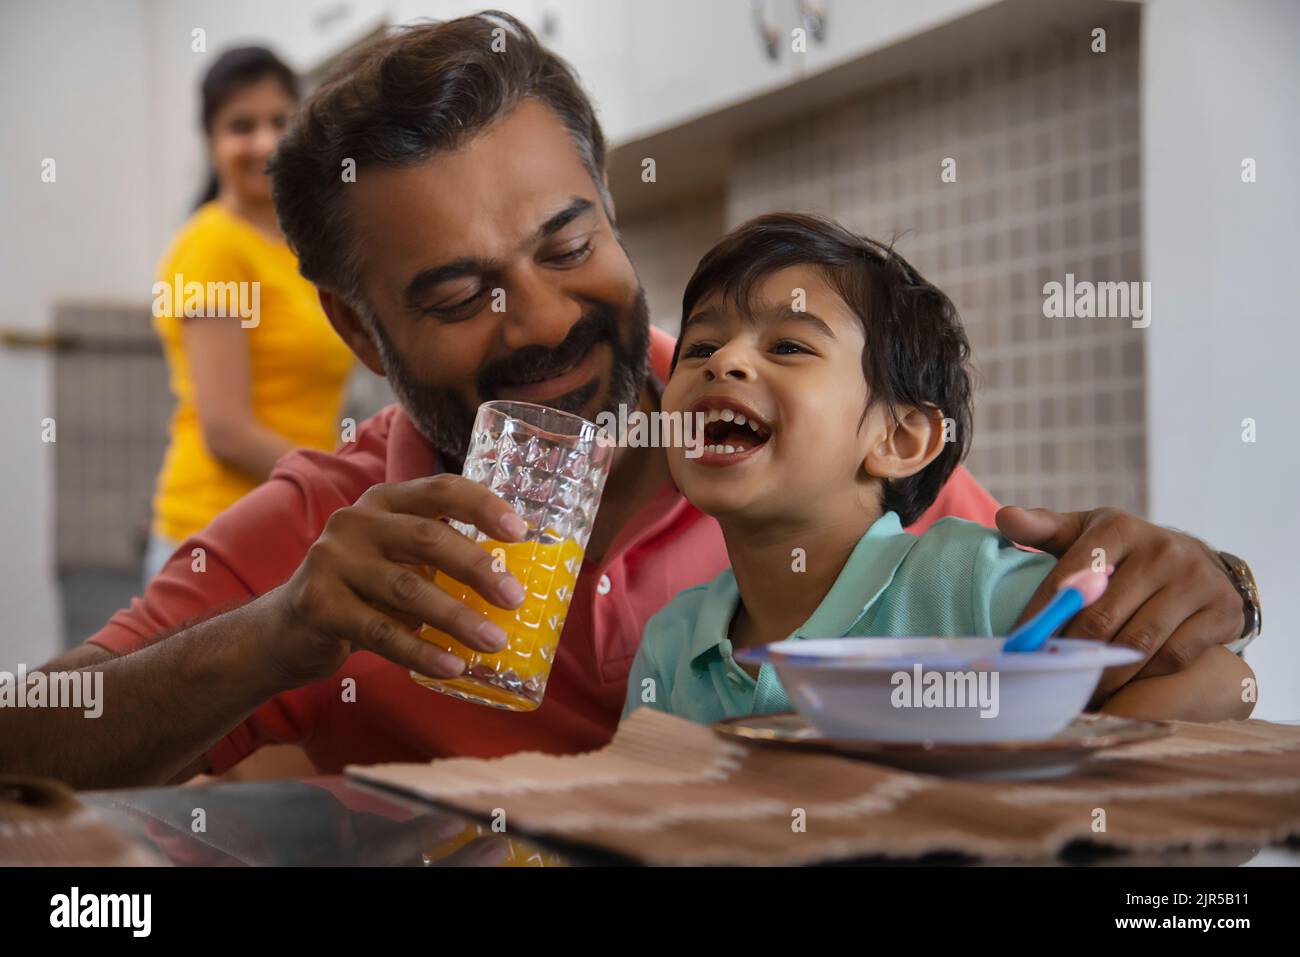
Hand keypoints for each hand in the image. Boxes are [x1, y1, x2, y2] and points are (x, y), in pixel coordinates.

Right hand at [265, 474, 529, 686]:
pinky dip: (422, 651)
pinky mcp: (319, 605)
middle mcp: (355, 522)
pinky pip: (381, 631)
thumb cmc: (362, 590)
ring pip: (408, 589)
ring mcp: (332, 560)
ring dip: (457, 618)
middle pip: (427, 538)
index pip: (440, 489)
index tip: (520, 532)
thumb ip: (438, 557)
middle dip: (477, 569)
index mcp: (384, 502)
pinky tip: (453, 666)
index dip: (483, 506)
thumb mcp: (396, 559)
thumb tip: (513, 582)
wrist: (287, 628)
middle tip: (515, 598)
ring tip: (494, 641)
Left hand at [997, 506, 1242, 701]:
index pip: (1069, 578)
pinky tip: (1121, 685)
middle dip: (1069, 653)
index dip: (1040, 618)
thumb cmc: (1124, 553)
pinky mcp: (1221, 611)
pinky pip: (1174, 657)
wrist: (1198, 562)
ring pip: (1138, 643)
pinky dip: (1143, 677)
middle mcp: (1160, 550)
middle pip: (1101, 617)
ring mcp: (1195, 580)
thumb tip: (1005, 518)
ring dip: (1103, 674)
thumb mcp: (1086, 532)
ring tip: (1079, 690)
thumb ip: (1043, 528)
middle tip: (1047, 678)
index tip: (1018, 647)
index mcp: (1118, 528)